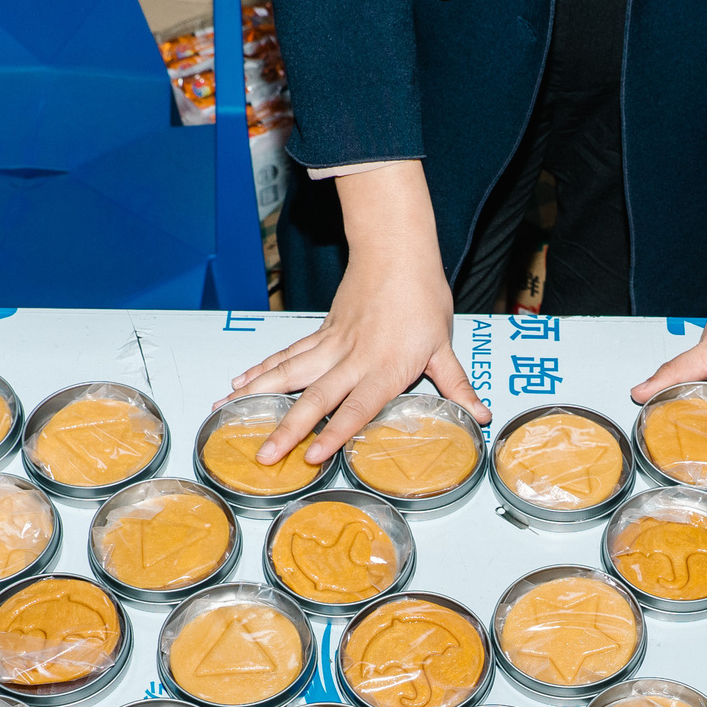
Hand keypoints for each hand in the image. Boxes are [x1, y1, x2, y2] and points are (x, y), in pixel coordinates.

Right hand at [229, 163, 486, 466]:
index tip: (312, 456)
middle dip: (286, 428)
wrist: (397, 249)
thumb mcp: (444, 345)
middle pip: (314, 398)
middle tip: (263, 455)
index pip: (358, 407)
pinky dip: (262, 370)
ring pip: (290, 374)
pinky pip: (288, 355)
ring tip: (226, 415)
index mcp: (385, 367)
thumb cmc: (423, 297)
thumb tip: (480, 416)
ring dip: (258, 397)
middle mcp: (353, 359)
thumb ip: (457, 385)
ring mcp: (332, 345)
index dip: (335, 434)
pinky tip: (240, 384)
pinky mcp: (321, 332)